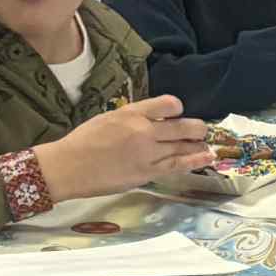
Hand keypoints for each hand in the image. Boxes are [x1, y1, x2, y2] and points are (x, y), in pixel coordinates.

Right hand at [35, 95, 208, 201]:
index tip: (178, 112)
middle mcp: (143, 130)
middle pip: (181, 126)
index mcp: (131, 113)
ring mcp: (147, 153)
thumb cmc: (82, 142)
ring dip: (198, 145)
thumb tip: (151, 120)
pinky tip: (206, 157)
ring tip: (208, 144)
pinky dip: (194, 161)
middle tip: (202, 129)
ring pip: (182, 146)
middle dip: (196, 128)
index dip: (176, 107)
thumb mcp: (107, 118)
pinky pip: (177, 165)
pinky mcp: (147, 172)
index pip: (166, 103)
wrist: (68, 166)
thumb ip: (132, 117)